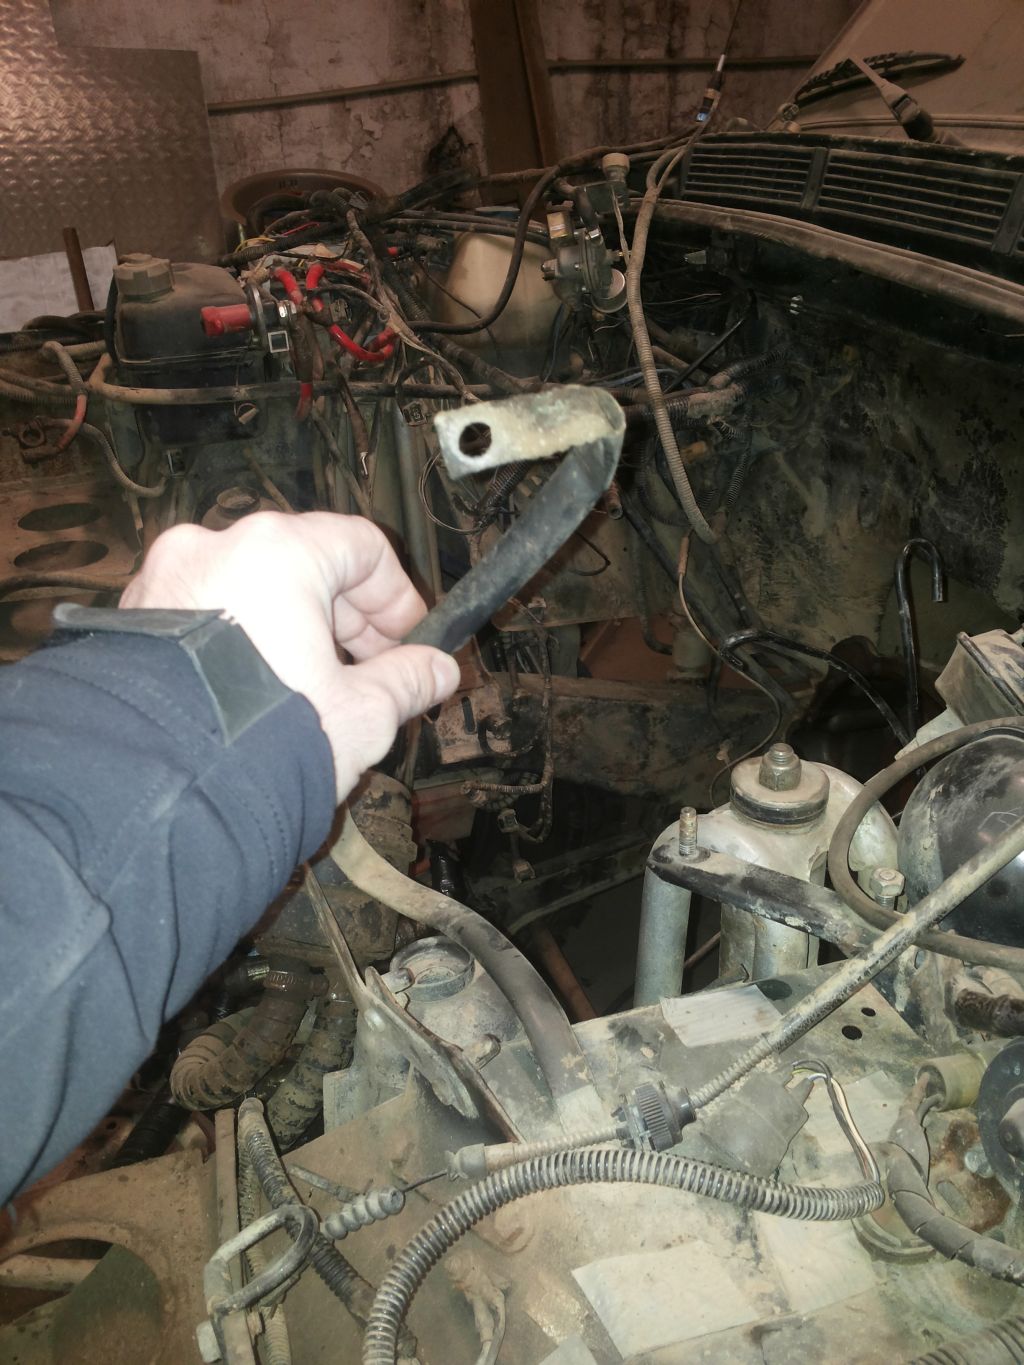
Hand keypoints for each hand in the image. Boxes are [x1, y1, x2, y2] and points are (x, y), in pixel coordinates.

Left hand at [120, 511, 459, 801]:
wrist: (160, 797)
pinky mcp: (135, 621)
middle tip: (373, 674)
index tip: (412, 641)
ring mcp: (165, 581)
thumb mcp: (361, 714)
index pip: (361, 547)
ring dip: (297, 632)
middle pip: (305, 564)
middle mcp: (215, 548)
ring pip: (253, 591)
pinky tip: (262, 698)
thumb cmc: (263, 743)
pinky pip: (208, 615)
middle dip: (348, 621)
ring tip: (317, 694)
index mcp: (277, 552)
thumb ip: (407, 681)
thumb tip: (439, 671)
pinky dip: (244, 642)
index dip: (398, 597)